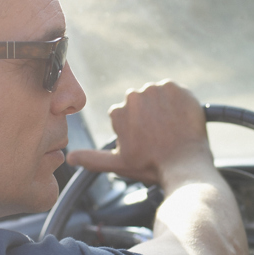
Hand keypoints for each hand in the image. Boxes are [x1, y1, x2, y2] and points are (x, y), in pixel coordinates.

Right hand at [66, 80, 213, 186]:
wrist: (184, 164)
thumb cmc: (151, 166)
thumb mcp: (118, 163)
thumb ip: (92, 158)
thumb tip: (69, 157)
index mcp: (118, 112)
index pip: (127, 114)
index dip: (138, 129)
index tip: (148, 141)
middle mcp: (134, 96)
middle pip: (142, 103)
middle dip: (149, 116)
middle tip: (160, 136)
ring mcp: (156, 90)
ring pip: (158, 97)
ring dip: (164, 109)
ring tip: (171, 130)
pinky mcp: (177, 88)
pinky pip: (176, 92)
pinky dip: (179, 104)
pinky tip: (180, 121)